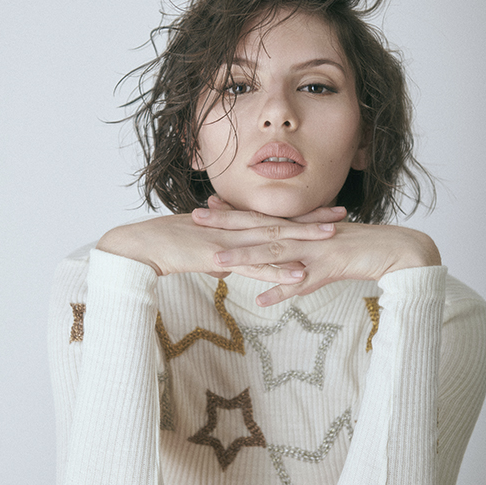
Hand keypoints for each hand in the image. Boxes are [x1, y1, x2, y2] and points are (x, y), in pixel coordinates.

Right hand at [96, 204, 340, 284]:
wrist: (143, 245)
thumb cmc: (166, 245)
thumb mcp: (198, 247)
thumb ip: (217, 251)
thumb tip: (227, 263)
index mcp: (232, 222)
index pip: (272, 216)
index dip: (299, 213)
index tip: (323, 209)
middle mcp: (236, 227)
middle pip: (281, 221)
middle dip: (312, 218)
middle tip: (342, 214)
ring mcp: (230, 241)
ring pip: (274, 239)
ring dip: (303, 238)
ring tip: (330, 237)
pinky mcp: (222, 258)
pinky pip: (255, 266)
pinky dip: (278, 270)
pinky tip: (298, 274)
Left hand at [194, 198, 440, 305]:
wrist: (391, 248)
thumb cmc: (356, 249)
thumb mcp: (321, 254)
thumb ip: (295, 267)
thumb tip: (273, 283)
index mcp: (299, 228)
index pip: (260, 218)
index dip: (232, 214)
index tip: (205, 208)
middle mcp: (302, 235)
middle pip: (258, 228)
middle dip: (226, 224)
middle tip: (196, 218)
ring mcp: (314, 250)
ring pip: (274, 252)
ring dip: (245, 256)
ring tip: (217, 260)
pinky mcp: (328, 267)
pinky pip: (302, 283)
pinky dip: (282, 291)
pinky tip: (262, 300)